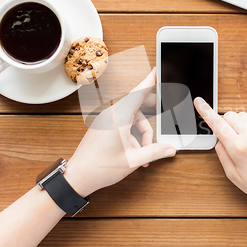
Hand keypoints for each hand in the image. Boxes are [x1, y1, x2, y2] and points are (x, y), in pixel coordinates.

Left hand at [64, 69, 175, 196]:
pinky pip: (123, 122)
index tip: (157, 70)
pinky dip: (132, 134)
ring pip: (131, 116)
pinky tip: (136, 152)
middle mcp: (110, 115)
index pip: (138, 93)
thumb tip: (169, 149)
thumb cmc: (99, 168)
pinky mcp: (102, 126)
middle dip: (152, 109)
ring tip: (145, 152)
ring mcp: (105, 120)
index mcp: (118, 118)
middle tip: (164, 112)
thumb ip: (154, 152)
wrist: (77, 177)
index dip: (150, 80)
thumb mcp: (132, 161)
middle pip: (137, 103)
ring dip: (142, 131)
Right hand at [194, 97, 246, 208]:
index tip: (198, 101)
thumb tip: (218, 140)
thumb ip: (222, 155)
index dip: (205, 111)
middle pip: (229, 115)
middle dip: (225, 124)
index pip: (217, 124)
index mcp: (238, 148)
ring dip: (239, 125)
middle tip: (232, 140)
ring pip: (242, 116)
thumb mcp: (234, 176)